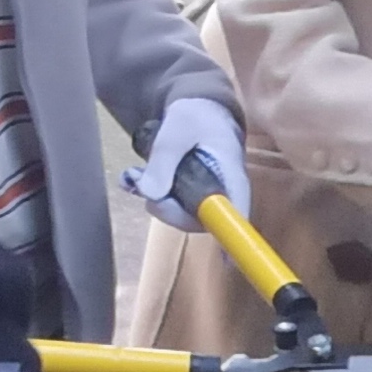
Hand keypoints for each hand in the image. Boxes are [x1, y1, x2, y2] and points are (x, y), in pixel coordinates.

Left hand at [127, 97, 248, 233]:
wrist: (197, 112)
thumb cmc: (196, 116)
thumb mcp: (178, 128)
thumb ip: (164, 157)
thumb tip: (151, 194)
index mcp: (231, 177)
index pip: (237, 213)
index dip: (232, 237)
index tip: (225, 259)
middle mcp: (223, 194)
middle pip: (199, 222)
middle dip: (167, 209)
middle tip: (141, 185)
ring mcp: (206, 199)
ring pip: (180, 216)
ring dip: (154, 199)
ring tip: (134, 173)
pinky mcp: (190, 198)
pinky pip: (171, 207)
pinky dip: (151, 195)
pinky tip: (136, 177)